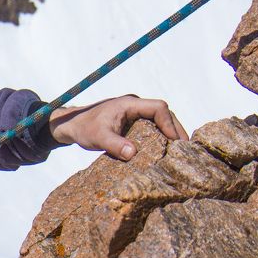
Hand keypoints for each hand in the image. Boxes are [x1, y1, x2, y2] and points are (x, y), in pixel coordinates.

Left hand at [48, 95, 188, 159]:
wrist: (72, 125)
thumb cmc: (84, 129)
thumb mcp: (97, 138)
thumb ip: (114, 145)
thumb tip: (132, 154)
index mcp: (129, 104)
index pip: (158, 108)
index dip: (169, 123)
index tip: (174, 142)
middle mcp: (134, 105)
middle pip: (164, 113)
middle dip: (175, 129)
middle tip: (185, 149)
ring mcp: (134, 113)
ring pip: (160, 119)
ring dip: (170, 132)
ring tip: (179, 151)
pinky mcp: (132, 121)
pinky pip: (152, 125)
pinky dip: (161, 135)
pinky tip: (166, 150)